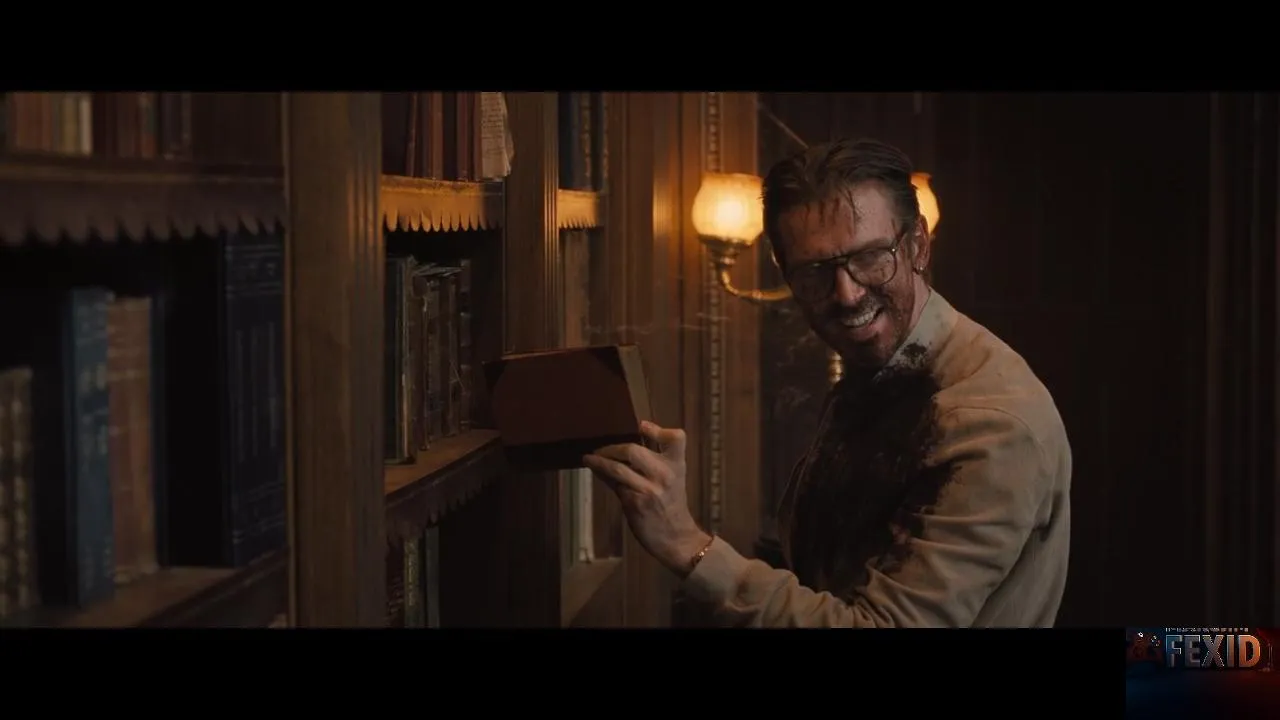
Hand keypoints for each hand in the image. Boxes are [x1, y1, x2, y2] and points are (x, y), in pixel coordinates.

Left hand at [583, 421, 711, 576]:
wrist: (676, 537)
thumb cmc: (670, 504)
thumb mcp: (671, 479)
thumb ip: (652, 461)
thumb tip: (622, 445)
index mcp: (676, 465)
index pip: (676, 438)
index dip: (657, 430)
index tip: (641, 426)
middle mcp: (664, 475)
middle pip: (632, 450)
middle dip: (611, 448)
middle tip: (600, 449)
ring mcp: (649, 489)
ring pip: (617, 468)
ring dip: (599, 462)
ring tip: (588, 459)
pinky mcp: (635, 503)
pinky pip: (614, 485)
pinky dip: (603, 476)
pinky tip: (597, 472)